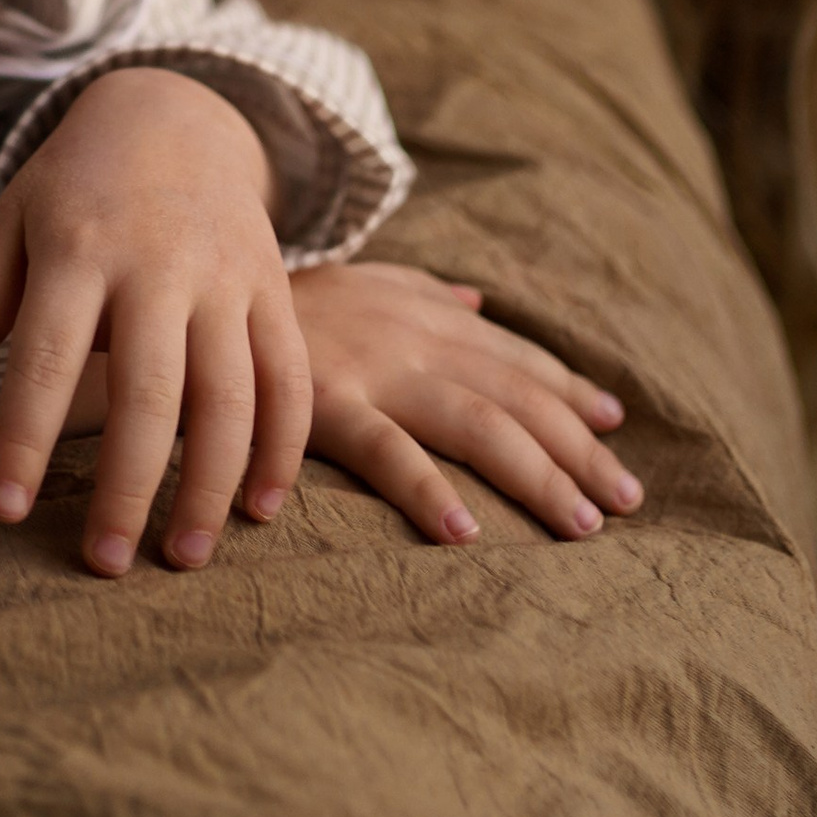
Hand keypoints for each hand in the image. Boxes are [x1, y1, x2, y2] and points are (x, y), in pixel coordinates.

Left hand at [0, 69, 311, 580]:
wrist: (176, 113)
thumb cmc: (75, 187)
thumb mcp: (9, 225)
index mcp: (78, 248)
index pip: (46, 357)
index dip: (23, 438)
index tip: (2, 510)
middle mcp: (159, 264)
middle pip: (150, 393)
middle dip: (128, 487)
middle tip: (104, 564)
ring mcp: (227, 276)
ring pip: (232, 395)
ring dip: (213, 485)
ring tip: (184, 556)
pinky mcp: (275, 288)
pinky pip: (290, 376)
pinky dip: (286, 446)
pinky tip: (262, 508)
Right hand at [293, 261, 640, 545]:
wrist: (190, 305)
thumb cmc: (277, 308)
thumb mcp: (355, 282)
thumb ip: (420, 289)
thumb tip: (479, 301)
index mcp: (421, 311)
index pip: (512, 355)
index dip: (568, 390)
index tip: (613, 426)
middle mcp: (411, 336)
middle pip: (515, 396)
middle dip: (578, 448)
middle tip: (627, 500)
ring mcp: (373, 369)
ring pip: (478, 423)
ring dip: (538, 476)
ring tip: (582, 524)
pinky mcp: (326, 405)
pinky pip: (389, 451)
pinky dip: (430, 491)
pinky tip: (467, 534)